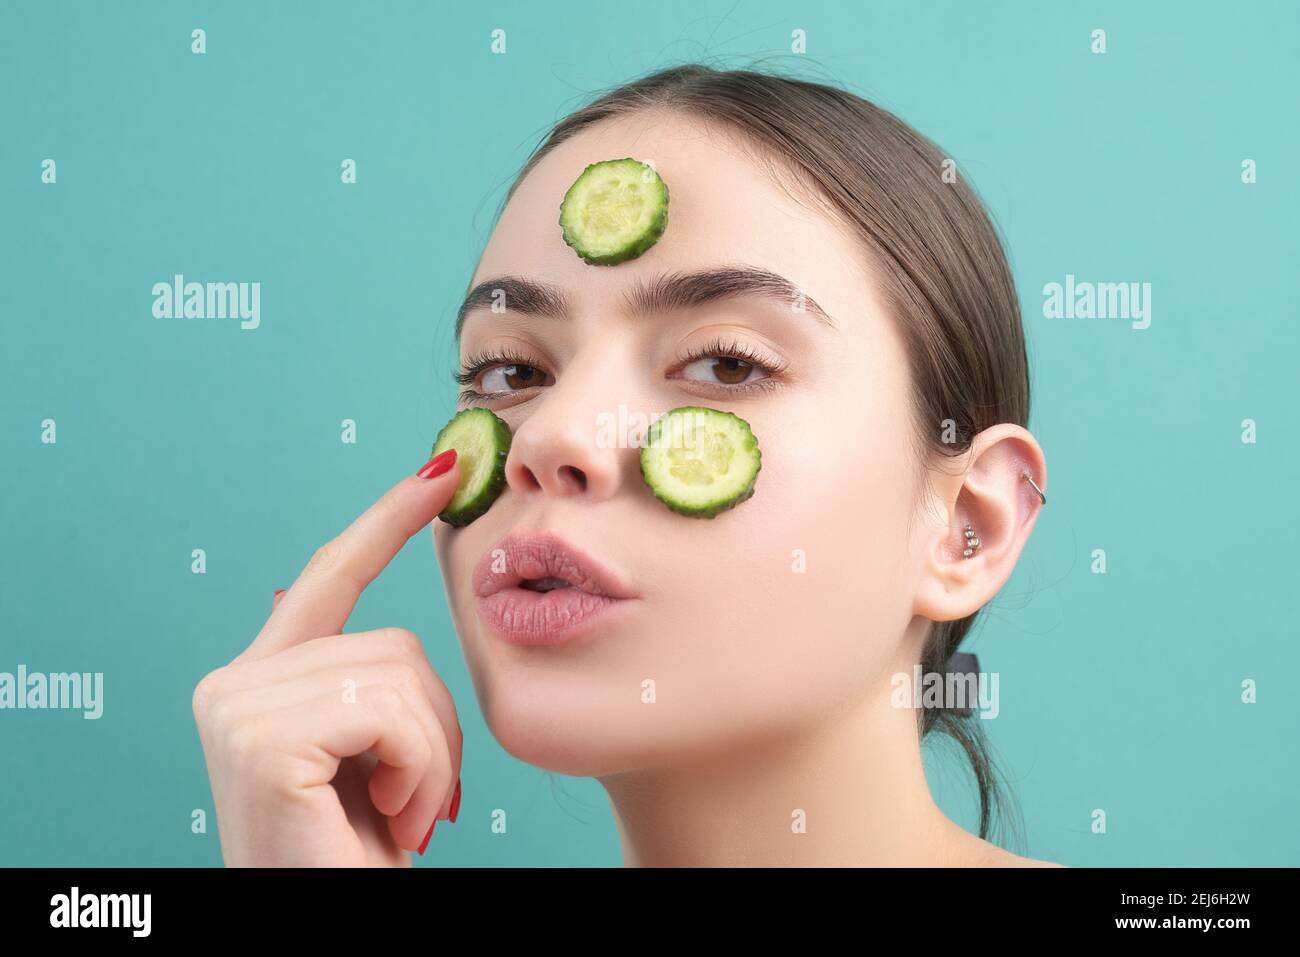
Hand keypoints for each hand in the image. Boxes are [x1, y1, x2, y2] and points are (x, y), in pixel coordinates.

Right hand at [191, 450, 464, 865]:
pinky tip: (388, 817)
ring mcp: (238, 704)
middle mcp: (234, 681)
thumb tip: (402, 632)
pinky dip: (418, 768)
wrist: (325, 924)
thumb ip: (372, 686)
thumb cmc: (356, 854)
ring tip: (400, 815)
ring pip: (401, 675)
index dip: (387, 522)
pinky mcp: (260, 734)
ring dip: (431, 755)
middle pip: (395, 642)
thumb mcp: (373, 754)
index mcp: (260, 679)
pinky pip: (390, 712)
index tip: (440, 474)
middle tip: (414, 800)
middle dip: (435, 725)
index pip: (330, 577)